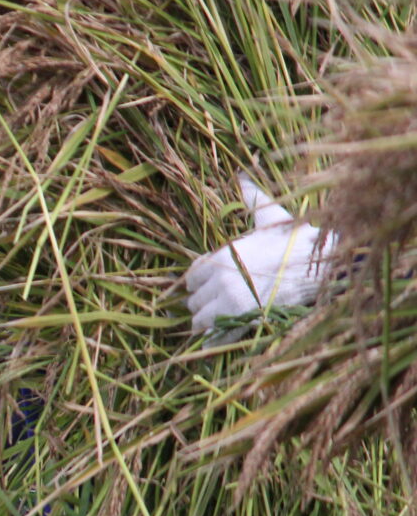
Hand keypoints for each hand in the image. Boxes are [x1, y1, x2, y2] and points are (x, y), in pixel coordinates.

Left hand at [185, 176, 328, 331]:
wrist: (322, 267)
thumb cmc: (296, 242)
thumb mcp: (270, 219)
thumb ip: (252, 201)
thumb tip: (242, 176)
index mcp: (221, 257)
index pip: (192, 276)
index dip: (201, 281)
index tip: (213, 283)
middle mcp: (220, 280)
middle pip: (194, 299)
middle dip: (205, 302)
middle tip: (221, 301)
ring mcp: (231, 302)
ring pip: (199, 320)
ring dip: (208, 321)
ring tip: (223, 318)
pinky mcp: (243, 322)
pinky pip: (214, 337)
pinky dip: (214, 339)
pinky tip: (222, 336)